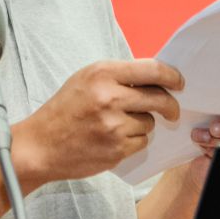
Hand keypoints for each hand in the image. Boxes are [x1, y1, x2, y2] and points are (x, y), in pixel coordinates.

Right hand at [14, 59, 184, 187]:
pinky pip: (141, 142)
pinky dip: (133, 141)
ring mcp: (113, 125)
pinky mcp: (116, 149)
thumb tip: (156, 78)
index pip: (152, 69)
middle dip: (170, 106)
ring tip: (116, 125)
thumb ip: (119, 76)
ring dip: (142, 124)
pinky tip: (113, 139)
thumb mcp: (86, 80)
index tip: (179, 82)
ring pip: (149, 122)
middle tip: (171, 111)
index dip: (172, 76)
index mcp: (102, 73)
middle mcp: (109, 97)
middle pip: (159, 98)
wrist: (40, 146)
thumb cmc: (63, 111)